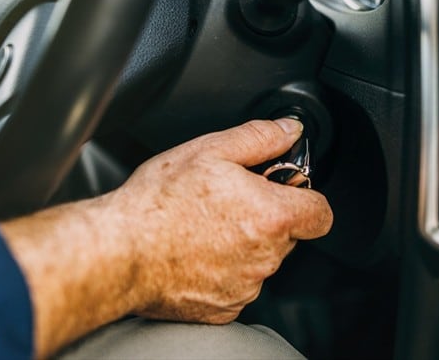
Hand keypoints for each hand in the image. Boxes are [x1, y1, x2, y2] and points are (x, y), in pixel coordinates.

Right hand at [0, 119, 332, 356]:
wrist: (118, 251)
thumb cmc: (158, 203)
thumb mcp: (210, 150)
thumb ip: (259, 138)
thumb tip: (289, 129)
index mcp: (271, 216)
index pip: (320, 214)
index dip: (305, 198)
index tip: (284, 192)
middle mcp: (265, 257)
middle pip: (287, 236)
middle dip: (266, 217)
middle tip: (228, 202)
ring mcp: (245, 286)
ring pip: (260, 260)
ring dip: (243, 244)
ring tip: (203, 226)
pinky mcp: (224, 308)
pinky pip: (236, 285)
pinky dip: (222, 270)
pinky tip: (193, 252)